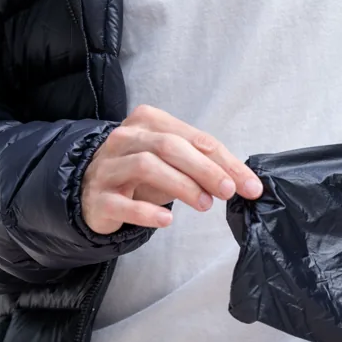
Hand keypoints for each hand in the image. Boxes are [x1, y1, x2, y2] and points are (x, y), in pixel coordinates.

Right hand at [81, 105, 263, 234]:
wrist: (92, 191)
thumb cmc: (141, 174)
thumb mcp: (174, 163)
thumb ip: (204, 165)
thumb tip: (244, 182)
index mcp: (148, 121)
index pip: (194, 138)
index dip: (225, 161)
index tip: (249, 185)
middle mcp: (125, 138)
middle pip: (170, 146)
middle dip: (205, 169)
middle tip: (228, 191)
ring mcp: (108, 166)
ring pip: (147, 166)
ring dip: (182, 186)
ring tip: (205, 204)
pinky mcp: (98, 197)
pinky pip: (122, 203)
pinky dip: (147, 211)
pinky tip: (167, 220)